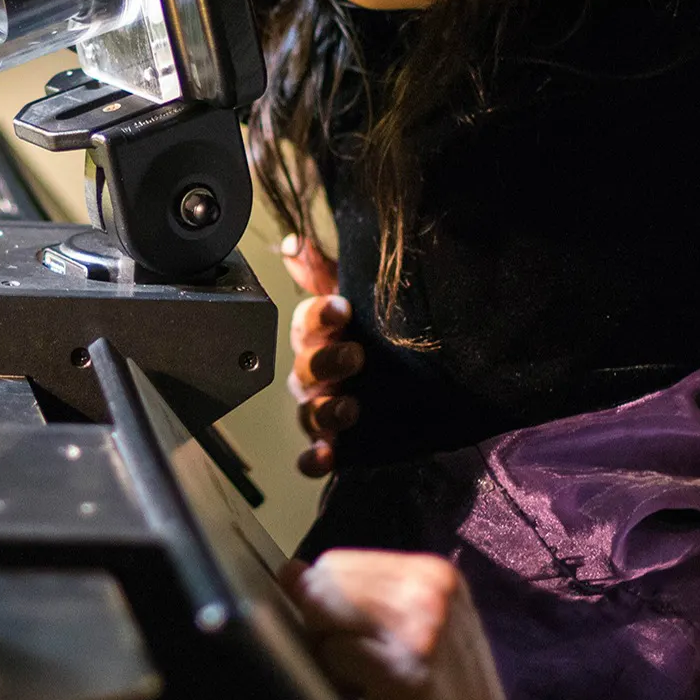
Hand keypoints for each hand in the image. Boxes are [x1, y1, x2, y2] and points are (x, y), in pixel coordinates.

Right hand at [281, 235, 362, 477]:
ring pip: (308, 412)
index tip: (342, 308)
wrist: (404, 382)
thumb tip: (296, 241)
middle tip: (356, 355)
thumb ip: (324, 271)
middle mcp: (313, 373)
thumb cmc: (369, 333)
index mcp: (317, 336)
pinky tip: (326, 456)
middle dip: (327, 363)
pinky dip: (315, 458)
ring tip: (349, 408)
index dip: (320, 316)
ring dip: (325, 410)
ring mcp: (320, 408)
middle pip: (305, 369)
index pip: (307, 322)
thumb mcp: (356, 296)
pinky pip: (312, 456)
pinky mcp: (332, 443)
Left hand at [285, 551, 510, 699]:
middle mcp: (429, 589)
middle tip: (359, 667)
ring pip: (323, 616)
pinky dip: (341, 681)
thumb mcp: (412, 629)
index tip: (349, 640)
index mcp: (434, 572)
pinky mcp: (401, 671)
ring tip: (369, 684)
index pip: (338, 563)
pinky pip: (333, 656)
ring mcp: (418, 628)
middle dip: (324, 627)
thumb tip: (291, 570)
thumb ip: (356, 597)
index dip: (324, 604)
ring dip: (333, 655)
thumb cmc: (446, 696)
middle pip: (325, 585)